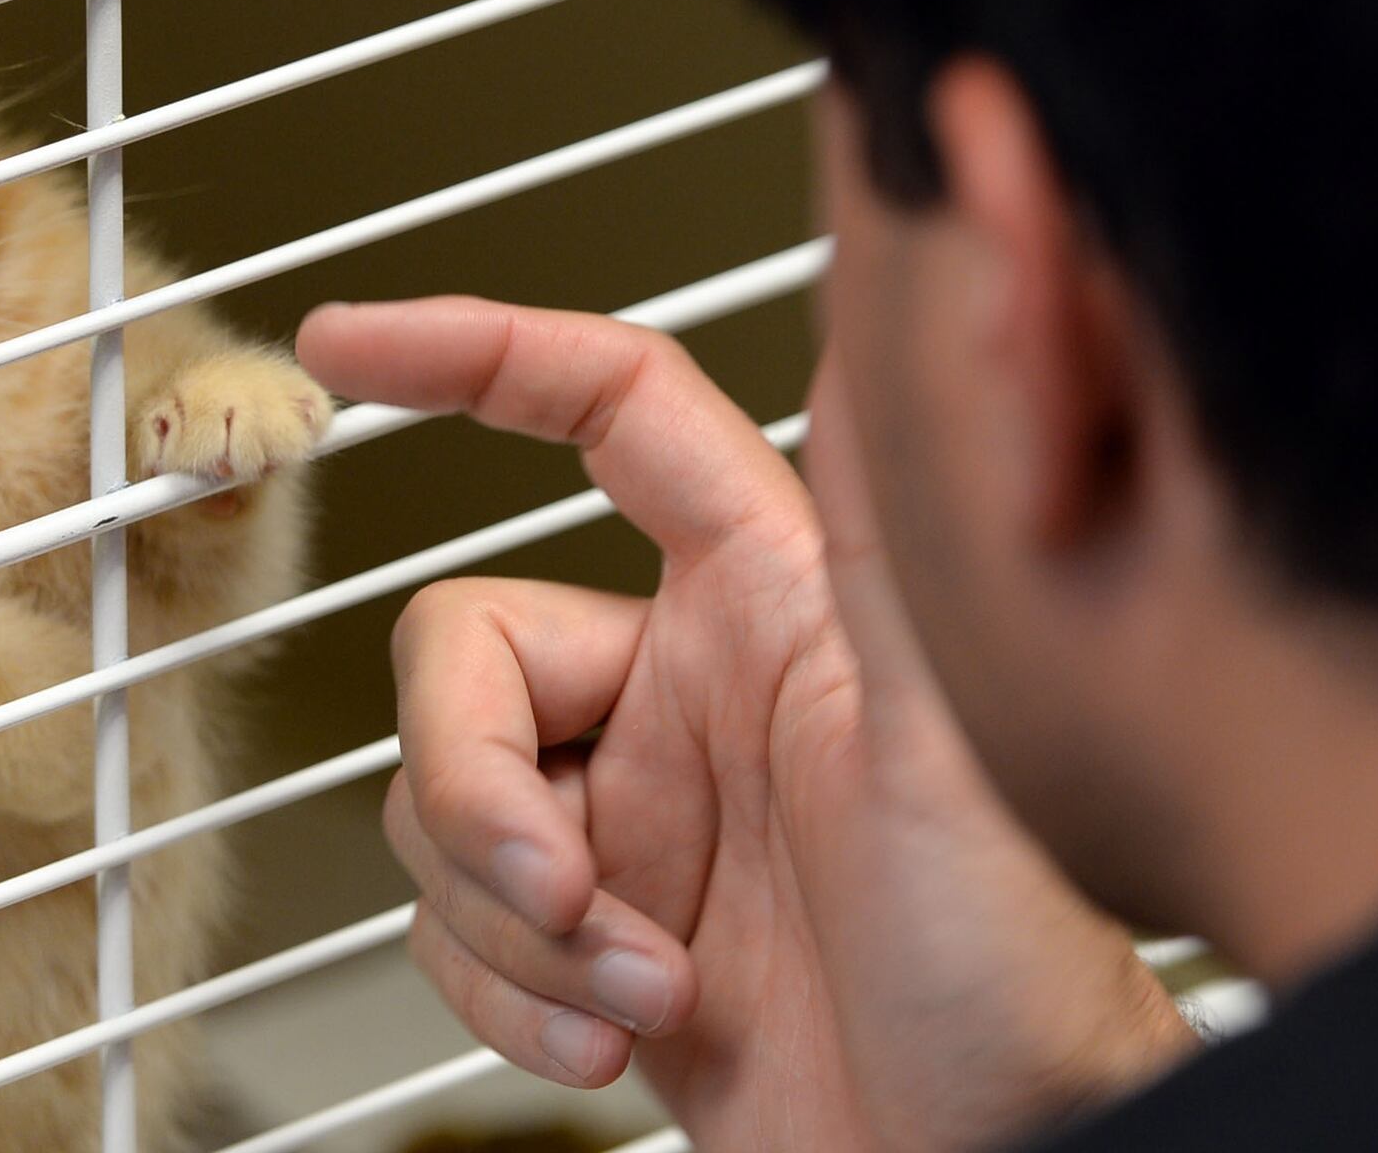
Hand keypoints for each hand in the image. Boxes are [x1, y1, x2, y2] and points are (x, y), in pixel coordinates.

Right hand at [296, 298, 1192, 1152]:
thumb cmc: (1027, 981)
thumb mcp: (955, 758)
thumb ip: (895, 558)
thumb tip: (895, 334)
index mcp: (768, 600)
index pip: (607, 411)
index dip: (477, 353)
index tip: (350, 345)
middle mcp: (687, 690)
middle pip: (464, 658)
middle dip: (475, 791)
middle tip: (563, 890)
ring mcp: (636, 821)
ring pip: (443, 810)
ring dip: (515, 928)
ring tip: (652, 995)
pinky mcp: (596, 942)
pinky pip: (454, 930)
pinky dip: (505, 999)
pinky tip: (612, 1043)